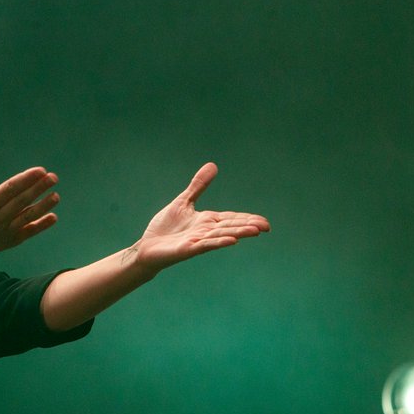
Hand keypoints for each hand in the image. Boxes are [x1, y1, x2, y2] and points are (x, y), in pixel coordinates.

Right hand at [0, 128, 59, 263]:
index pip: (10, 189)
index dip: (26, 179)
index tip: (41, 170)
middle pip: (21, 202)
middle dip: (38, 189)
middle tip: (54, 177)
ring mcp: (3, 232)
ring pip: (27, 218)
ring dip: (43, 206)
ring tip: (56, 195)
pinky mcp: (7, 242)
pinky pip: (27, 232)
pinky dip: (40, 225)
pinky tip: (53, 216)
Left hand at [131, 162, 269, 273]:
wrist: (147, 247)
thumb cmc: (165, 228)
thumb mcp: (183, 201)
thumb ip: (198, 186)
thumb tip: (213, 165)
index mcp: (207, 221)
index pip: (231, 218)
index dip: (247, 219)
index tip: (264, 222)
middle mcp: (205, 231)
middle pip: (230, 227)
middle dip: (248, 226)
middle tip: (266, 227)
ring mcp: (197, 241)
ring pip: (221, 235)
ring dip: (238, 233)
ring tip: (255, 231)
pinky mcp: (187, 249)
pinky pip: (205, 245)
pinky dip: (218, 242)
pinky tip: (232, 241)